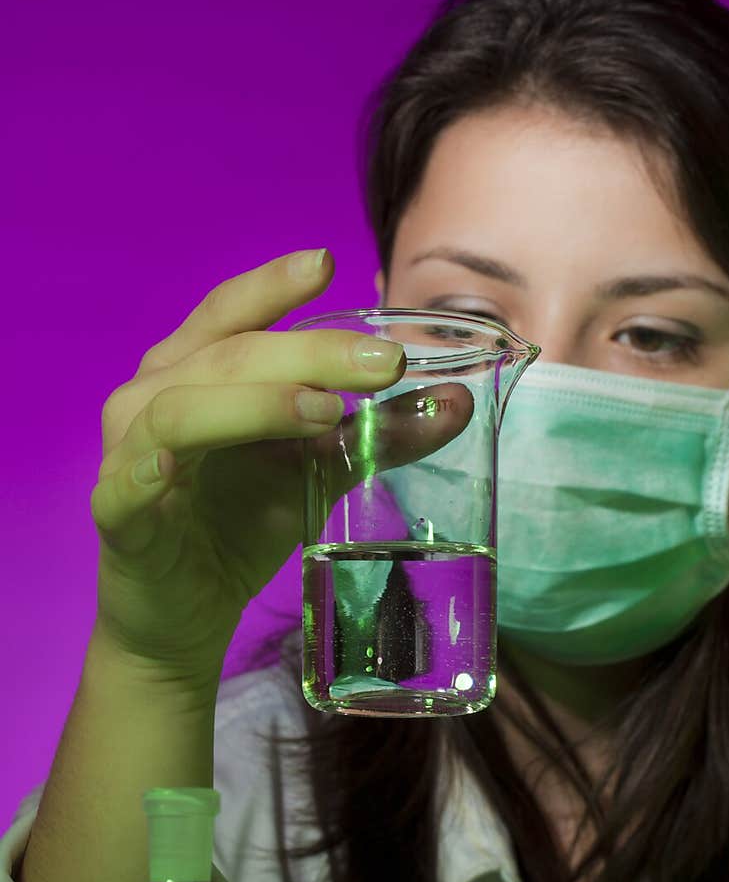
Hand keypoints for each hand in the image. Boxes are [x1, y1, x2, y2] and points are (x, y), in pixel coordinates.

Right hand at [89, 248, 471, 688]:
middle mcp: (153, 396)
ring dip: (257, 401)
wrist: (184, 618)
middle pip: (230, 353)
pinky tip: (194, 461)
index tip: (328, 263)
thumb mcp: (318, 473)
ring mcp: (130, 450)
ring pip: (185, 403)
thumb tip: (457, 402)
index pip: (231, 314)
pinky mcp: (118, 510)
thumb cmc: (240, 529)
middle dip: (310, 351)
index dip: (273, 286)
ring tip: (324, 411)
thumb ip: (378, 435)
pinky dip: (169, 459)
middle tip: (385, 362)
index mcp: (195, 371)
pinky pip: (139, 473)